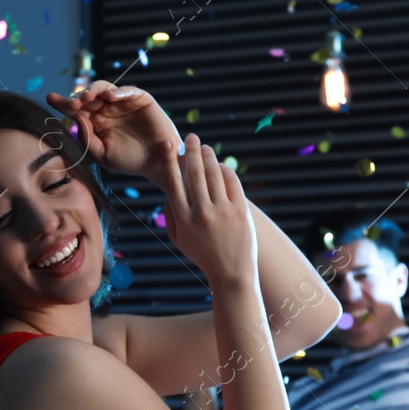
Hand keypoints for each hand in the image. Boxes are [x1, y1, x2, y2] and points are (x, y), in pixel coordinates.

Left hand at [44, 81, 182, 180]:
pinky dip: (119, 92)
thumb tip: (75, 119)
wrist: (157, 164)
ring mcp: (122, 103)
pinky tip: (111, 97)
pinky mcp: (140, 99)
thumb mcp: (102, 154)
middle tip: (70, 103)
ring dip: (94, 90)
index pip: (76, 109)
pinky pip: (128, 91)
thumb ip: (87, 139)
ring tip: (87, 98)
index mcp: (95, 122)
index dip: (63, 103)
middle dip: (77, 98)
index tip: (50, 98)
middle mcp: (106, 110)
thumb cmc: (129, 161)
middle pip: (87, 97)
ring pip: (104, 89)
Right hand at [160, 133, 254, 283]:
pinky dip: (225, 170)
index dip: (170, 161)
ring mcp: (222, 211)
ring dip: (208, 157)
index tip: (168, 145)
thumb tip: (168, 192)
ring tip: (204, 148)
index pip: (173, 182)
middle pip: (194, 173)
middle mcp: (201, 213)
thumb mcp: (178, 239)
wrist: (231, 272)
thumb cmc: (202, 254)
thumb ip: (169, 215)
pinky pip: (232, 182)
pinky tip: (220, 165)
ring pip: (213, 174)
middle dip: (191, 151)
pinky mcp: (240, 211)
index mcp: (182, 219)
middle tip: (190, 137)